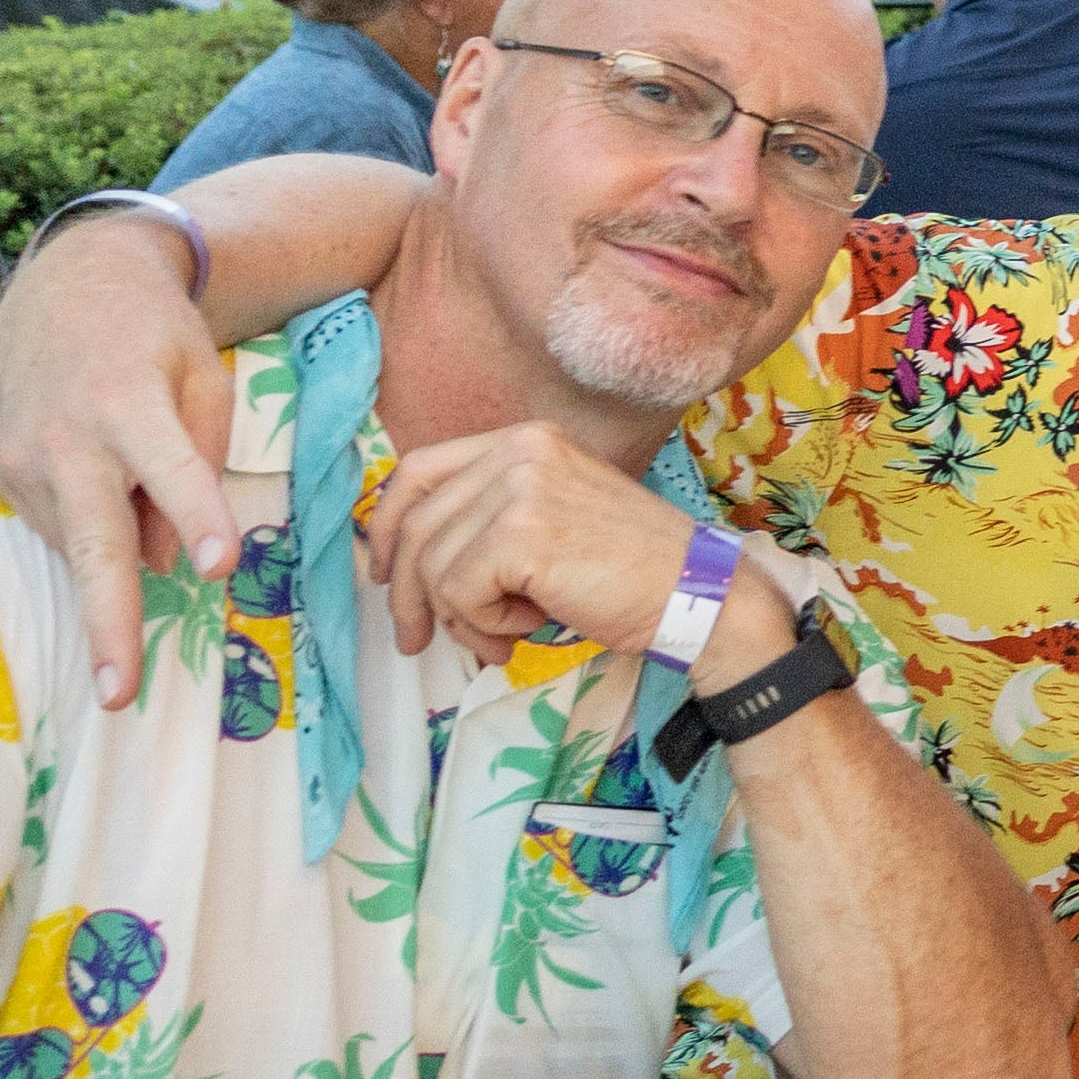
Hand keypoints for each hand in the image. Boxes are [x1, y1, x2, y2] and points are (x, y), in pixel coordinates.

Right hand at [0, 234, 252, 710]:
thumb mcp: (203, 376)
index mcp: (129, 403)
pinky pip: (56, 525)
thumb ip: (201, 462)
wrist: (65, 282)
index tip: (216, 566)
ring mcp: (21, 456)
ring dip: (114, 546)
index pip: (172, 470)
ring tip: (127, 479)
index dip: (196, 517)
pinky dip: (86, 522)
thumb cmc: (154, 335)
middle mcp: (67, 436)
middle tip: (119, 692)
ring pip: (80, 542)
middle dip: (109, 623)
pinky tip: (97, 475)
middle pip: (96, 541)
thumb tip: (170, 561)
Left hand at [357, 424, 739, 668]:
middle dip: (407, 593)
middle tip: (417, 639)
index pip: (418, 470)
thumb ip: (490, 518)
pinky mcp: (522, 534)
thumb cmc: (630, 572)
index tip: (383, 573)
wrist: (695, 595)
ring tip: (504, 637)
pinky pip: (458, 591)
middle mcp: (519, 450)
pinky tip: (526, 628)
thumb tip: (402, 559)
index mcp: (525, 440)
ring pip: (432, 565)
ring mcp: (520, 487)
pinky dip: (483, 624)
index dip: (386, 526)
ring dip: (460, 619)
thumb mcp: (553, 520)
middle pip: (414, 522)